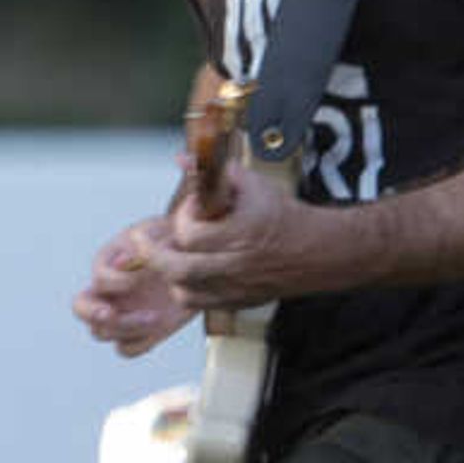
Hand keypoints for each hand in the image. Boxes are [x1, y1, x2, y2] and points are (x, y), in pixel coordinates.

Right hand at [75, 218, 196, 355]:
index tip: (142, 276)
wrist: (198, 260)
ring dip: (125, 329)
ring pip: (102, 333)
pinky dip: (140, 343)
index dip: (116, 281)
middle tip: (111, 314)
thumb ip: (147, 239)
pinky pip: (128, 349)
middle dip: (93, 313)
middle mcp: (107, 291)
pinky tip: (161, 326)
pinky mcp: (140, 332)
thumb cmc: (176, 239)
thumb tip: (123, 261)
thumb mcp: (165, 231)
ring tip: (156, 317)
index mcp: (108, 263)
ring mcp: (121, 314)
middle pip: (81, 308)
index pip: (100, 278)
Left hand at [142, 173, 346, 310]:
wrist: (319, 251)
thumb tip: (183, 159)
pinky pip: (197, 304)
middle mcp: (238, 264)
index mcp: (243, 233)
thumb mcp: (253, 185)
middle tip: (144, 241)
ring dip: (169, 273)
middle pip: (179, 269)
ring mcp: (236, 287)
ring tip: (168, 256)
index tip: (190, 209)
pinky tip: (185, 274)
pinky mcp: (236, 302)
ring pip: (184, 291)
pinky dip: (185, 289)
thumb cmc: (284, 216)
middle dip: (154, 255)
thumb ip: (216, 172)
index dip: (183, 218)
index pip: (192, 234)